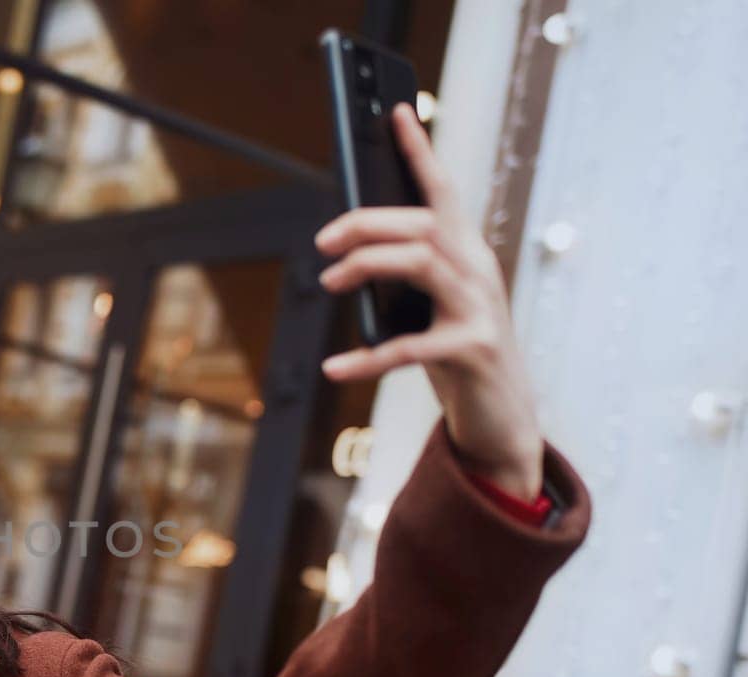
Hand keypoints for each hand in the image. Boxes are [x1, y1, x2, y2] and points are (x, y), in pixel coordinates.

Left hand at [314, 101, 544, 499]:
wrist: (503, 415)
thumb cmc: (456, 352)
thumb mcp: (430, 306)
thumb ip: (406, 275)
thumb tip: (349, 250)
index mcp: (467, 252)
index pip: (443, 190)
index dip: (419, 151)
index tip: (396, 112)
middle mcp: (478, 270)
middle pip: (422, 224)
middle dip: (366, 224)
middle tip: (321, 243)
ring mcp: (480, 308)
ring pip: (421, 263)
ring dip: (366, 266)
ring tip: (329, 283)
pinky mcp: (473, 350)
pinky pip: (410, 347)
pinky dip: (366, 358)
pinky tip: (334, 367)